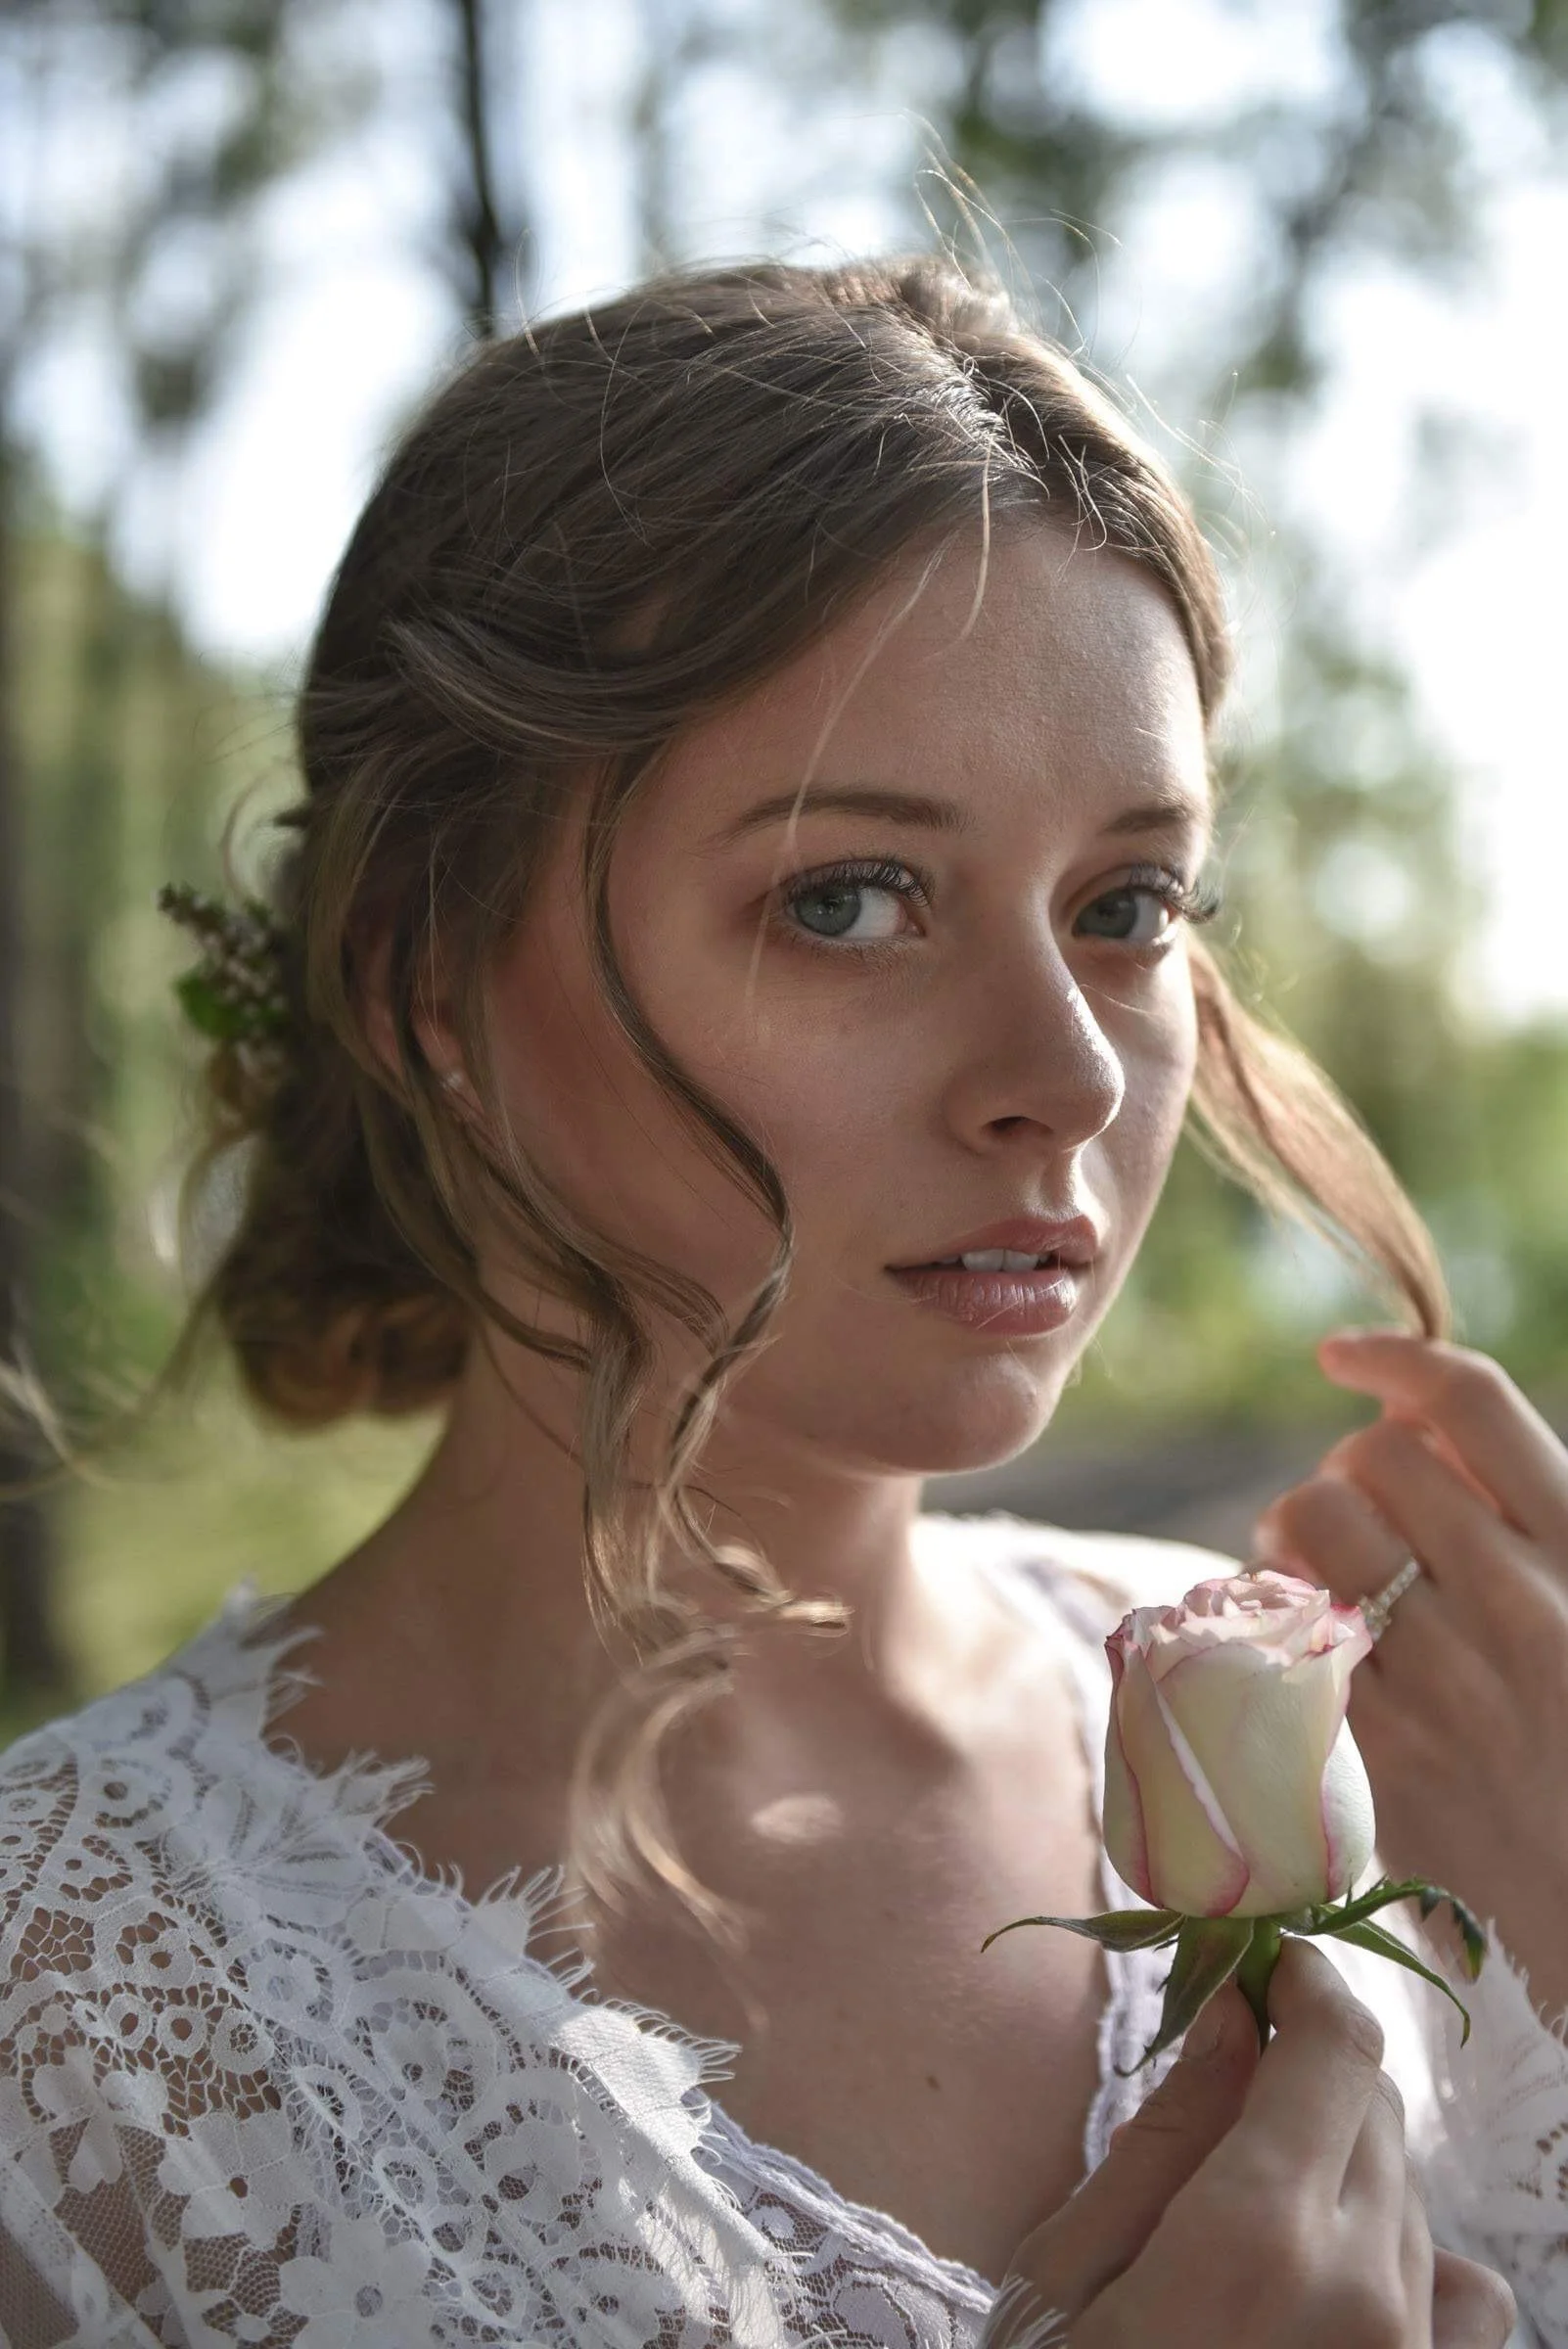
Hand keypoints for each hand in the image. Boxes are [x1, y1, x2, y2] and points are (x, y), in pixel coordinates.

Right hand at [988, 1941, 1513, 2347]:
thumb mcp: (1071, 2268)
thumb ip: (1168, 2131)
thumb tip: (1234, 2007)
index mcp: (1260, 2232)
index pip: (1336, 2043)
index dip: (1305, 1979)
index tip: (1262, 1960)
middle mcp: (1365, 2285)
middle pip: (1375, 2107)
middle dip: (1308, 2065)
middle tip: (1234, 2067)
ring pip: (1411, 2191)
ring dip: (1347, 2158)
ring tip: (1260, 2197)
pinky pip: (1473, 2296)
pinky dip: (1422, 2259)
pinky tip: (1347, 2273)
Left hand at [1254, 1329, 1567, 2020]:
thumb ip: (1527, 1522)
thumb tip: (1421, 1432)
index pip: (1475, 1402)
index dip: (1396, 1356)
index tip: (1342, 1357)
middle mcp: (1521, 1605)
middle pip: (1378, 1454)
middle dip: (1347, 1470)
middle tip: (1353, 1519)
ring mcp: (1445, 1679)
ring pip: (1311, 1521)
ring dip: (1293, 1532)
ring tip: (1313, 1577)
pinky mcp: (1375, 1750)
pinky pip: (1277, 1625)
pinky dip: (1262, 1615)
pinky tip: (1284, 1642)